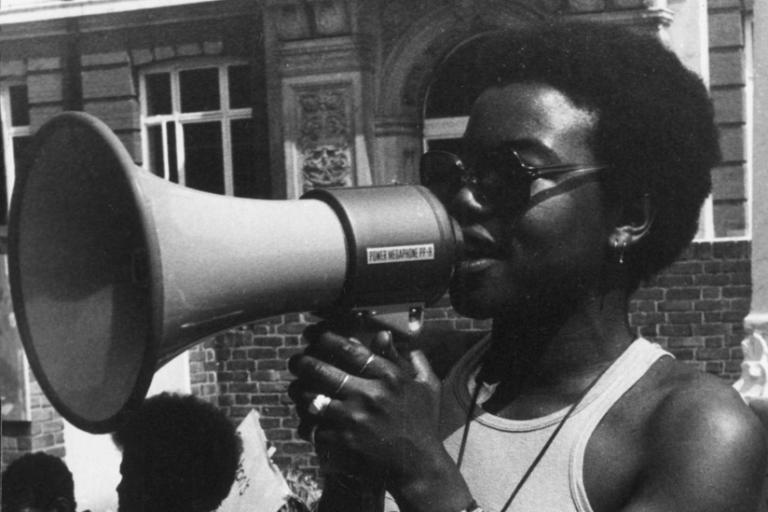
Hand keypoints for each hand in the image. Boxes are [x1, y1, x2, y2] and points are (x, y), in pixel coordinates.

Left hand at [289, 321, 474, 511]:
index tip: (312, 336)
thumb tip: (382, 334)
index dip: (324, 339)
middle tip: (296, 361)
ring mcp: (354, 420)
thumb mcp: (424, 386)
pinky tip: (306, 420)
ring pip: (309, 398)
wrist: (419, 468)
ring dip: (298, 391)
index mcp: (389, 377)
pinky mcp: (342, 443)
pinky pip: (311, 428)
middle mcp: (370, 395)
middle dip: (302, 362)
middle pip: (321, 370)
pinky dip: (305, 423)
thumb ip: (403, 358)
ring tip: (296, 389)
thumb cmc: (423, 423)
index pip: (348, 349)